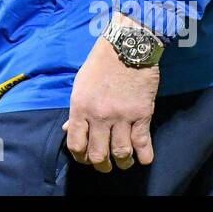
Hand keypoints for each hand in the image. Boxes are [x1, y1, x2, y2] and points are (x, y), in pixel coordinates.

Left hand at [64, 16, 159, 172]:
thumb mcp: (80, 84)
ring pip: (121, 153)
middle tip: (105, 165)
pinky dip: (144, 156)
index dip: (80, 156)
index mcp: (80, 107)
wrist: (127, 46)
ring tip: (123, 162)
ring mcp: (122, 116)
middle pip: (98, 155)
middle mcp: (99, 115)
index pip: (76, 144)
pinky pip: (143, 144)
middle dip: (101, 165)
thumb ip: (76, 110)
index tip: (85, 157)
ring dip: (122, 163)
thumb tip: (68, 129)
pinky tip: (143, 158)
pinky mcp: (142, 114)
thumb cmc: (101, 64)